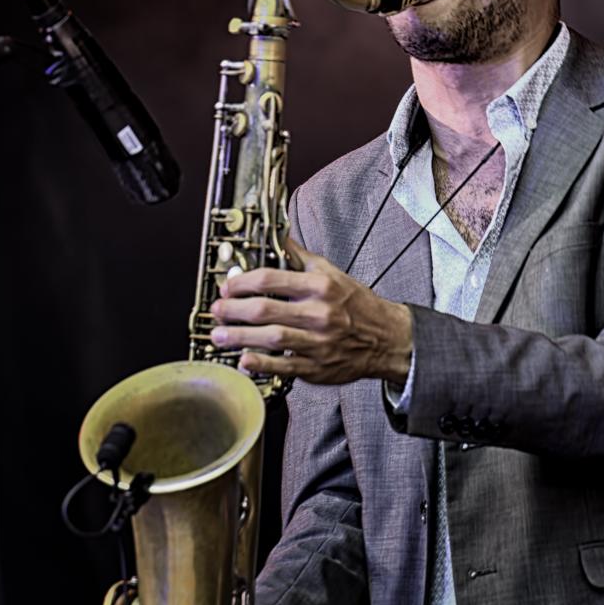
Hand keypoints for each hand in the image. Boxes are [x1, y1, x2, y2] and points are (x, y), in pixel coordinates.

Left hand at [209, 239, 412, 385]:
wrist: (387, 338)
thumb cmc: (358, 306)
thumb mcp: (332, 273)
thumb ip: (301, 258)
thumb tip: (279, 237)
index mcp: (320, 287)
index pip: (272, 279)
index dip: (243, 283)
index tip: (228, 286)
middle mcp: (319, 313)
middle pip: (266, 309)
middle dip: (233, 310)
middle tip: (217, 311)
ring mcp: (318, 342)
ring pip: (271, 338)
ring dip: (239, 337)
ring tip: (219, 335)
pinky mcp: (317, 367)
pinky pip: (285, 366)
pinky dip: (262, 364)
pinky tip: (244, 361)